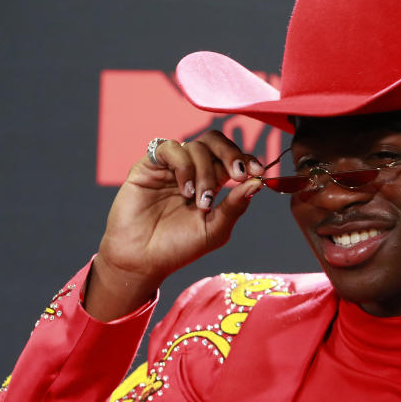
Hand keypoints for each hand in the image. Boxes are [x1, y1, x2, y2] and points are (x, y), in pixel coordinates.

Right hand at [85, 131, 264, 320]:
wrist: (143, 259)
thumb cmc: (178, 248)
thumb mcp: (215, 230)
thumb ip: (235, 206)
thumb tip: (257, 183)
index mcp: (210, 182)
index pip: (231, 158)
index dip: (246, 159)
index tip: (257, 171)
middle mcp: (191, 170)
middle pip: (215, 141)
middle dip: (231, 154)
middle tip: (237, 175)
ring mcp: (170, 167)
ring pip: (196, 146)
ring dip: (205, 172)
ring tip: (201, 201)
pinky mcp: (149, 166)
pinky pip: (170, 148)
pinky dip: (184, 166)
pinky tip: (184, 190)